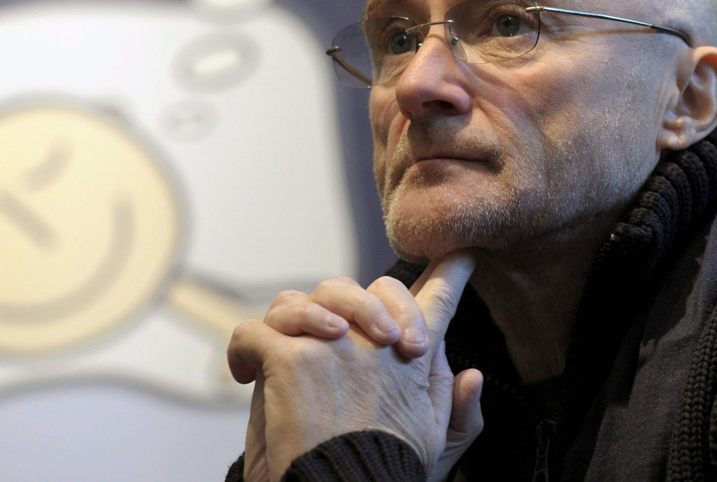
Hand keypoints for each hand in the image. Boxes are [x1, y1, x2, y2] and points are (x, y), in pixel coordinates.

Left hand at [227, 253, 482, 480]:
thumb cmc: (383, 470)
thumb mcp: (435, 444)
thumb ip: (458, 408)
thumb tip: (473, 373)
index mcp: (412, 359)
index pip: (436, 302)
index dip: (449, 274)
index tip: (458, 257)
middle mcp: (374, 342)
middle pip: (363, 287)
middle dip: (355, 300)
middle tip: (345, 331)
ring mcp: (331, 345)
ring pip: (302, 300)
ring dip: (293, 319)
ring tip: (292, 347)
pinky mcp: (290, 359)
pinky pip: (255, 330)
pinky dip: (243, 348)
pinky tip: (245, 372)